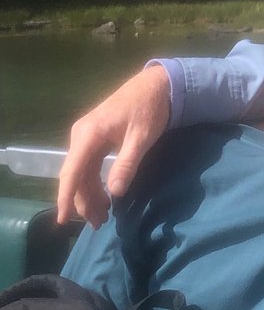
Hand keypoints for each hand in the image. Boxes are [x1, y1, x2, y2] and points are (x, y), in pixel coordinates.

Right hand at [57, 64, 170, 228]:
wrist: (155, 85)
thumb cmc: (149, 109)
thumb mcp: (142, 137)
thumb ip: (127, 164)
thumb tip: (115, 192)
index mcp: (89, 135)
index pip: (72, 172)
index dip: (66, 197)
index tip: (63, 220)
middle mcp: (81, 136)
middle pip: (76, 176)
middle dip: (83, 202)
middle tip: (99, 224)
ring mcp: (86, 137)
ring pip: (82, 173)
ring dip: (89, 195)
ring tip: (102, 216)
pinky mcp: (94, 139)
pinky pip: (89, 165)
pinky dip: (94, 183)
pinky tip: (104, 197)